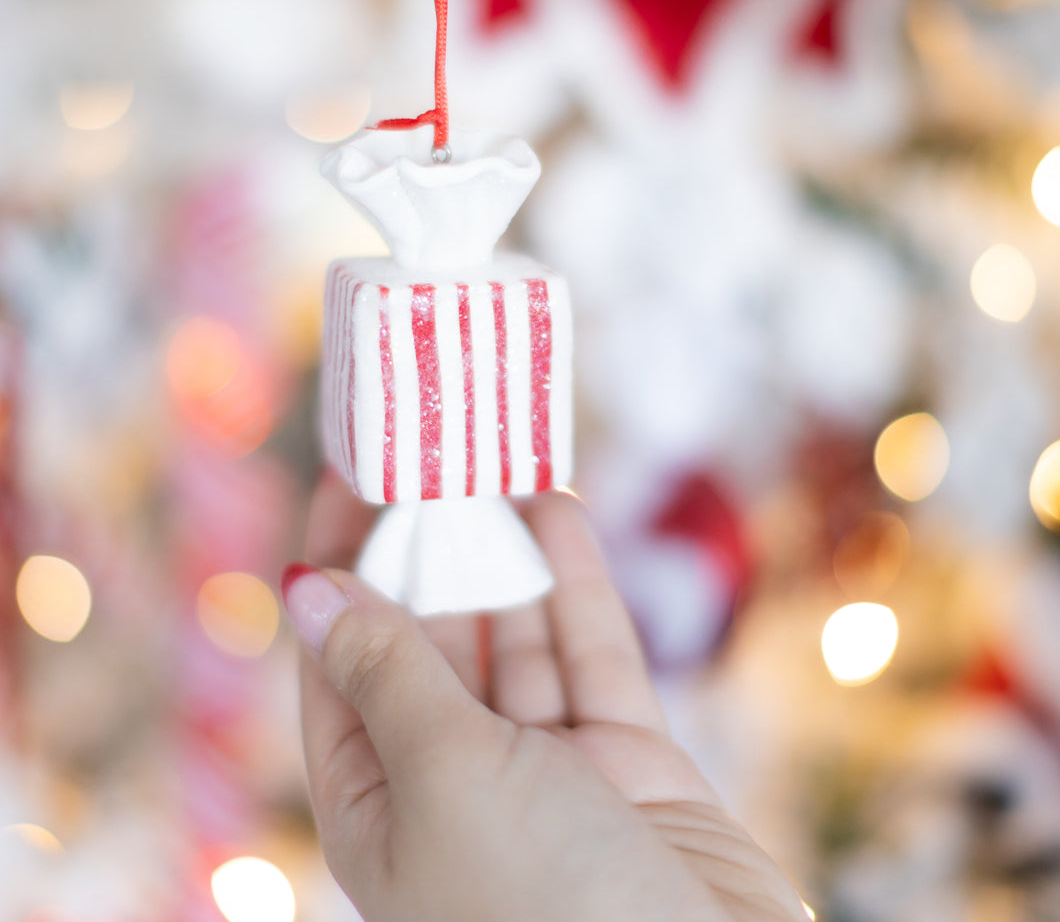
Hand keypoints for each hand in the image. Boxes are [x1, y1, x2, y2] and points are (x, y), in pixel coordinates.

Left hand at [285, 473, 806, 921]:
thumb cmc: (542, 906)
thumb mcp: (444, 775)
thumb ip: (387, 672)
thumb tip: (307, 589)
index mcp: (380, 808)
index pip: (340, 663)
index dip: (340, 572)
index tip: (349, 480)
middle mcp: (457, 787)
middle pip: (431, 644)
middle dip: (431, 553)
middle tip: (433, 454)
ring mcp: (546, 773)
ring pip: (517, 641)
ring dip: (504, 556)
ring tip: (493, 463)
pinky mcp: (626, 762)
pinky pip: (591, 657)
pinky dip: (573, 584)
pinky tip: (555, 509)